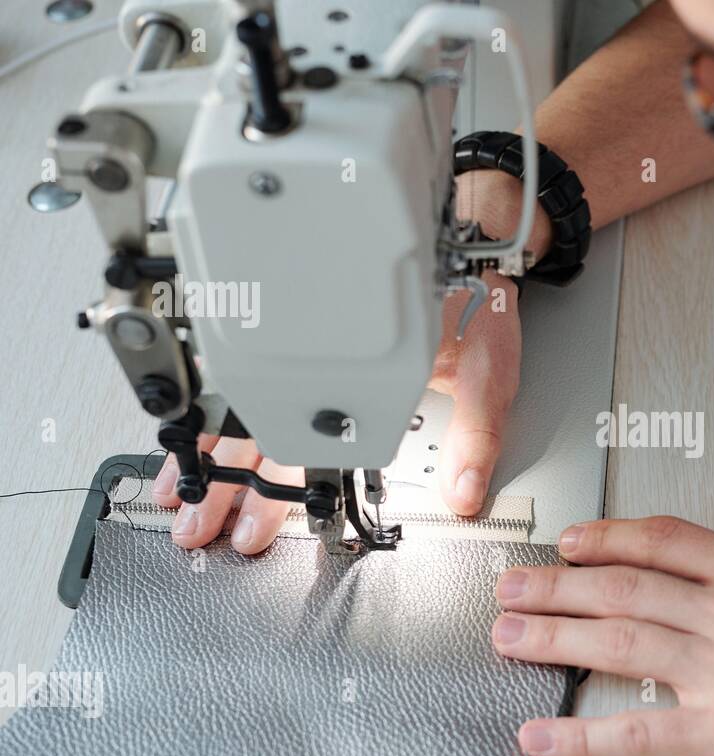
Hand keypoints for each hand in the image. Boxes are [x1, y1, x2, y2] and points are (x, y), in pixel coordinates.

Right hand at [151, 270, 520, 550]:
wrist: (463, 227)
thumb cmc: (470, 291)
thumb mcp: (486, 361)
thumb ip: (476, 428)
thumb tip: (464, 490)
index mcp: (359, 378)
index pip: (303, 445)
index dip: (271, 492)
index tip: (246, 526)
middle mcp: (318, 361)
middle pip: (257, 432)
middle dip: (223, 486)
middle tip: (198, 524)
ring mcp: (300, 344)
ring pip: (239, 405)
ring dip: (208, 455)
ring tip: (183, 496)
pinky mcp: (294, 332)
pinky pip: (238, 374)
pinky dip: (211, 408)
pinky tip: (191, 438)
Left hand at [491, 512, 713, 755]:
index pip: (663, 542)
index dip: (606, 537)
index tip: (571, 542)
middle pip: (622, 588)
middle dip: (556, 586)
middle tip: (512, 587)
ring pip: (617, 646)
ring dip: (553, 639)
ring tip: (508, 638)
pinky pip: (639, 734)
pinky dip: (584, 736)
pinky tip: (545, 734)